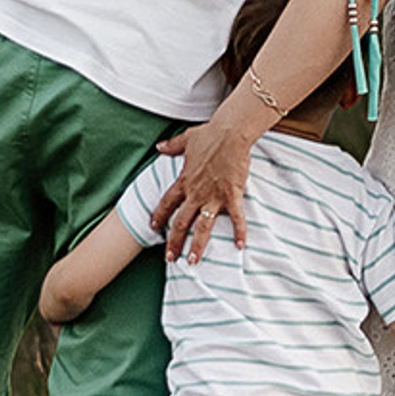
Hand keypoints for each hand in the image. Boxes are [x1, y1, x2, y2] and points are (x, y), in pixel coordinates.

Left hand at [151, 112, 251, 261]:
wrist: (230, 134)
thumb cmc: (210, 134)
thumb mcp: (186, 139)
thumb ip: (172, 146)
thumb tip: (159, 146)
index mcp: (184, 181)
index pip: (167, 202)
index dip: (159, 215)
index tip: (154, 227)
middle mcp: (196, 193)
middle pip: (181, 222)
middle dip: (174, 242)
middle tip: (170, 258)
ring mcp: (214, 196)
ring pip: (203, 226)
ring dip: (198, 245)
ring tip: (193, 261)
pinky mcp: (232, 196)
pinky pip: (236, 218)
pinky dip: (239, 232)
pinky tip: (240, 247)